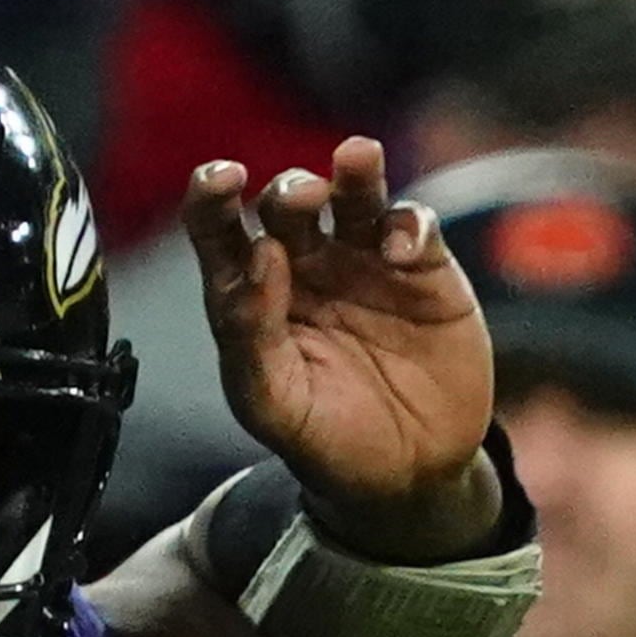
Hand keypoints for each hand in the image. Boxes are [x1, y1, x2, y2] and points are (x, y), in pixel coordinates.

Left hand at [181, 143, 503, 559]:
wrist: (408, 476)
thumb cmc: (326, 439)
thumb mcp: (272, 405)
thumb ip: (250, 334)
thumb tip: (261, 252)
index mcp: (254, 291)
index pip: (218, 226)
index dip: (212, 194)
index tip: (222, 179)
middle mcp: (306, 263)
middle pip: (289, 201)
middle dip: (293, 190)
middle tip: (304, 198)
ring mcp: (366, 261)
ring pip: (356, 193)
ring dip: (355, 172)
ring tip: (357, 159)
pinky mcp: (423, 271)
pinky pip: (414, 225)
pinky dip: (409, 225)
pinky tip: (402, 251)